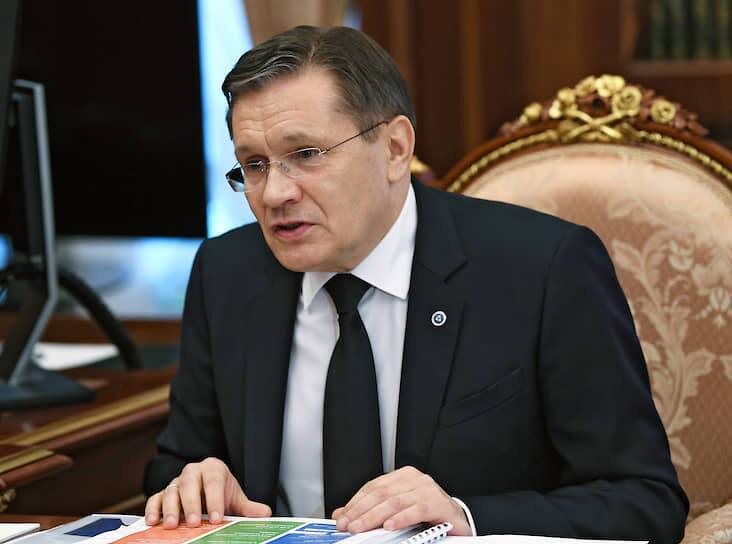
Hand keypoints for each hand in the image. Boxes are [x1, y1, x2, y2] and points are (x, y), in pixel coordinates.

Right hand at [144, 457, 270, 527]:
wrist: (205, 491)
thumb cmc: (219, 494)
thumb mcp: (235, 498)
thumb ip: (248, 507)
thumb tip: (265, 513)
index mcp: (213, 469)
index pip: (214, 481)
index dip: (216, 499)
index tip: (218, 517)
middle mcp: (193, 472)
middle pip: (190, 483)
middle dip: (192, 503)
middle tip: (195, 522)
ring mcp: (176, 483)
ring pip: (171, 491)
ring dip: (171, 509)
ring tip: (173, 525)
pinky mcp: (163, 494)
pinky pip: (156, 499)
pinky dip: (153, 509)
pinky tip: (153, 522)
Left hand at [332, 466, 470, 535]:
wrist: (457, 520)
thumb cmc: (427, 515)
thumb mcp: (396, 511)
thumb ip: (372, 510)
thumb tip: (342, 514)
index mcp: (403, 476)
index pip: (373, 487)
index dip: (355, 503)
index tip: (342, 518)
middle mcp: (415, 479)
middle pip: (382, 494)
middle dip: (362, 511)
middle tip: (348, 525)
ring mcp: (428, 489)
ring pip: (396, 502)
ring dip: (376, 516)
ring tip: (362, 528)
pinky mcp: (440, 503)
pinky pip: (418, 510)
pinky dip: (402, 518)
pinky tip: (390, 526)